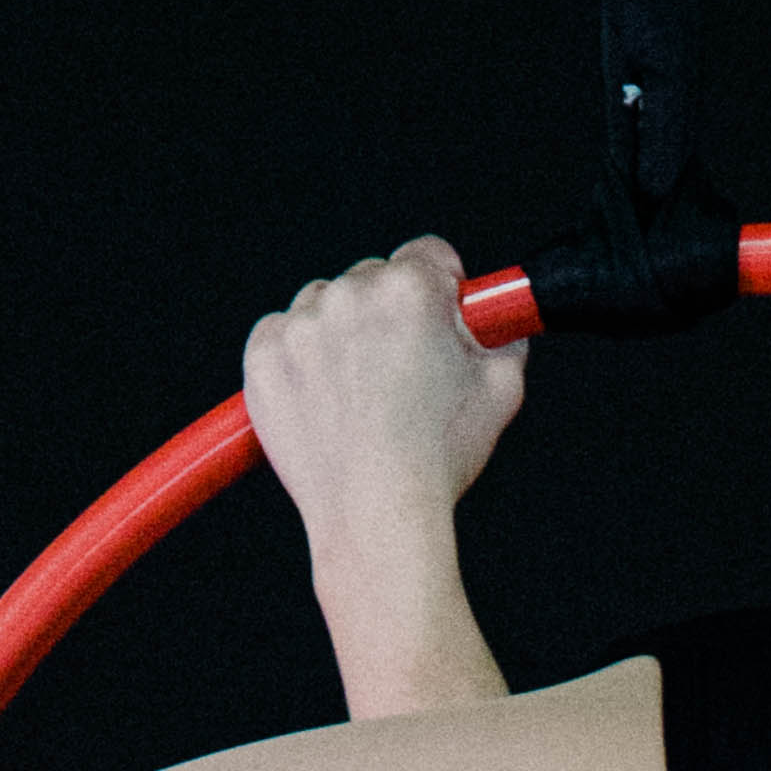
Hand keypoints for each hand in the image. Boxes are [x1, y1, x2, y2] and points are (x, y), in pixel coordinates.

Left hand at [242, 237, 527, 585]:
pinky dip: (301, 362)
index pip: (430, 254)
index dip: (444, 289)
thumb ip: (507, 340)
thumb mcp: (502, 393)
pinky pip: (282, 335)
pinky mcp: (264, 355)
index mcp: (412, 290)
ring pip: (326, 306)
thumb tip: (504, 325)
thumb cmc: (437, 460)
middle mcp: (351, 293)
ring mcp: (301, 322)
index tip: (444, 316)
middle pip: (374, 279)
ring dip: (342, 335)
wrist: (375, 516)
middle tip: (405, 375)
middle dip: (391, 316)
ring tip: (363, 399)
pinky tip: (328, 404)